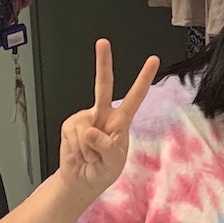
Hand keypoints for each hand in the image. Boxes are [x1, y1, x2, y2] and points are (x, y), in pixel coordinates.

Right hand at [57, 38, 160, 196]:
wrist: (82, 181)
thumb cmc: (103, 170)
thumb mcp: (113, 163)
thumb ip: (107, 147)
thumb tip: (91, 130)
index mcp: (121, 121)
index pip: (135, 97)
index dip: (144, 79)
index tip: (153, 60)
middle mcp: (103, 114)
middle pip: (103, 85)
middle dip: (103, 62)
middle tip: (103, 42)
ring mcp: (85, 118)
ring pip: (86, 126)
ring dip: (87, 149)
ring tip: (90, 156)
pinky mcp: (70, 125)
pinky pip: (74, 135)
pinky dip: (77, 149)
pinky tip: (80, 154)